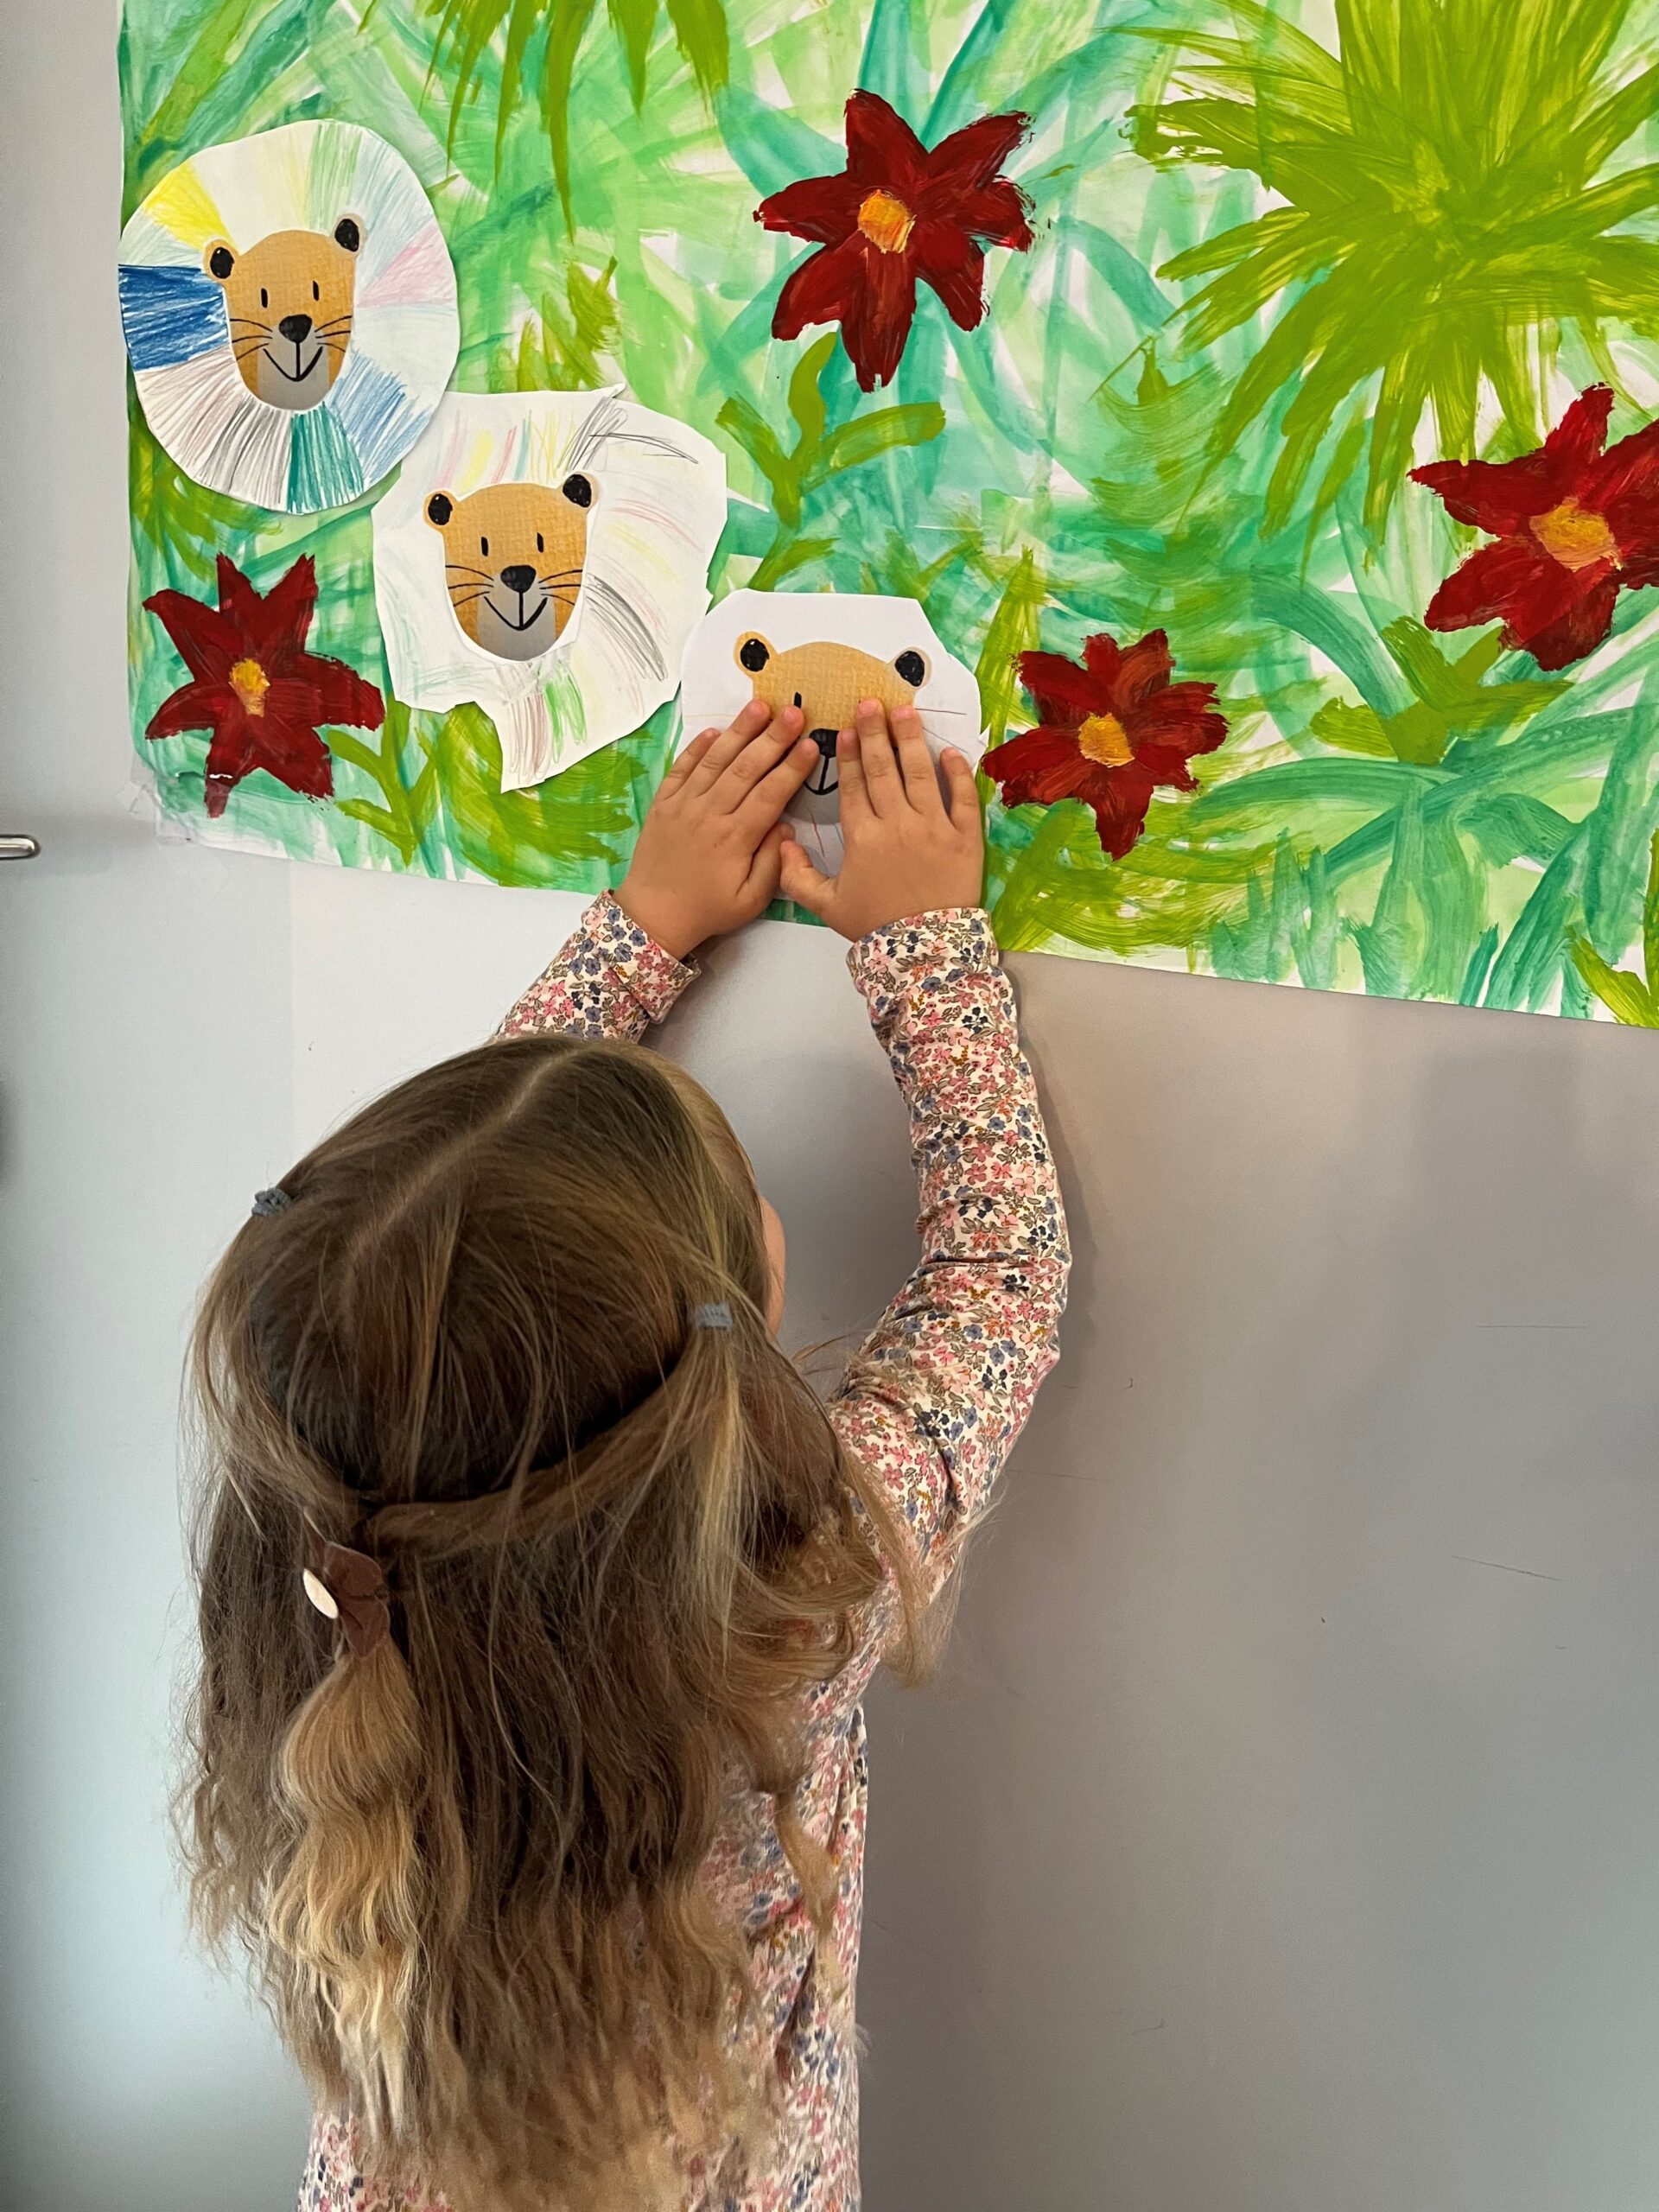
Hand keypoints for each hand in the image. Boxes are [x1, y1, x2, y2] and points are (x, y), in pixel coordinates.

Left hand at [616, 700, 817, 957]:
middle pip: (746, 768)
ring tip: (760, 706)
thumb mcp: (751, 900)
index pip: (770, 794)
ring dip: (738, 731)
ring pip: (715, 761)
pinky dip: (697, 747)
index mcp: (735, 838)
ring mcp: (683, 805)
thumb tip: (785, 826)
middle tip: (794, 712)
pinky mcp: (663, 803)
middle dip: (772, 738)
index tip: (811, 744)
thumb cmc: (708, 910)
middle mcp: (709, 814)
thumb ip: (773, 863)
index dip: (792, 768)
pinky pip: (681, 768)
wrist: (653, 915)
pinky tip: (715, 730)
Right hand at [778, 700, 983, 941]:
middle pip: (884, 769)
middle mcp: (897, 825)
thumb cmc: (875, 928)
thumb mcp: (827, 907)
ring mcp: (934, 828)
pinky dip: (956, 774)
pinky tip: (948, 752)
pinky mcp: (965, 838)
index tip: (847, 729)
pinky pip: (962, 799)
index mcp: (863, 838)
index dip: (851, 756)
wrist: (925, 953)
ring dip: (912, 739)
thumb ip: (798, 877)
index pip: (855, 786)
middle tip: (872, 703)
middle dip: (876, 733)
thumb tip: (782, 844)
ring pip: (921, 774)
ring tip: (906, 711)